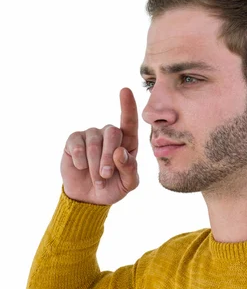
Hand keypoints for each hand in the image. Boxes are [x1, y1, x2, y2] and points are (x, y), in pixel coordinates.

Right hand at [61, 88, 138, 204]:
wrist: (90, 198)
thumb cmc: (113, 188)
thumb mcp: (128, 184)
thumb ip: (129, 169)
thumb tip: (120, 152)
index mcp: (127, 143)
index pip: (129, 122)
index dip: (128, 106)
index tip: (125, 90)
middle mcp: (109, 136)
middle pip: (112, 133)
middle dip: (108, 157)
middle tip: (106, 176)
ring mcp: (91, 136)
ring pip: (94, 141)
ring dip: (95, 164)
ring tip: (97, 179)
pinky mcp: (74, 141)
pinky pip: (77, 144)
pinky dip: (80, 159)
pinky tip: (81, 167)